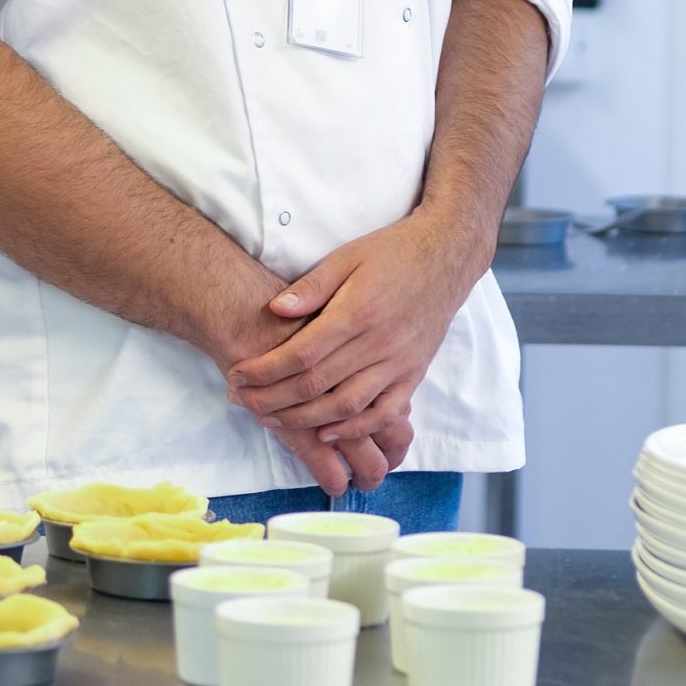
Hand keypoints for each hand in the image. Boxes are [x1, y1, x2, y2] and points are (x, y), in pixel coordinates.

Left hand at [201, 267, 410, 493]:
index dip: (266, 370)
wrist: (447, 256)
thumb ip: (312, 285)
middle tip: (241, 401)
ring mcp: (400, 363)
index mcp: (358, 312)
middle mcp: (379, 343)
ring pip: (346, 406)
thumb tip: (274, 308)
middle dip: (273, 398)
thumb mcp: (348, 256)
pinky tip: (326, 433)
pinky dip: (355, 428)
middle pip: (318, 385)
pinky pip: (385, 413)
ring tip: (270, 419)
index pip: (302, 353)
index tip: (238, 374)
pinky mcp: (414, 374)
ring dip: (304, 419)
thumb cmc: (393, 252)